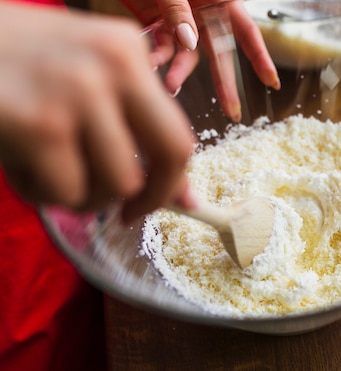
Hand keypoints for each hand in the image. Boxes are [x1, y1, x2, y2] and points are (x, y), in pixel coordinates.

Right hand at [0, 2, 194, 221]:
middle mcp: (113, 66)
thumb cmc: (20, 63)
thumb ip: (135, 125)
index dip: (174, 181)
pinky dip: (44, 194)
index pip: (179, 133)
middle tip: (123, 214)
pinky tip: (21, 166)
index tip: (168, 204)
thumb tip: (184, 196)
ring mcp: (77, 93)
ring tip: (52, 173)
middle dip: (149, 198)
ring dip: (85, 196)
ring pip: (115, 185)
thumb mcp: (87, 75)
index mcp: (128, 50)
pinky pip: (65, 192)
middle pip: (167, 158)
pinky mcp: (37, 124)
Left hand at [123, 0, 279, 120]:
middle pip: (220, 54)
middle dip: (225, 84)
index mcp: (222, 0)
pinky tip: (149, 60)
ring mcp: (182, 21)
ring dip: (179, 72)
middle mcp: (205, 13)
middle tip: (232, 111)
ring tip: (171, 87)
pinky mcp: (158, 23)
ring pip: (187, 56)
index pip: (247, 33)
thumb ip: (180, 9)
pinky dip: (155, 54)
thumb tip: (189, 43)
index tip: (271, 82)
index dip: (260, 58)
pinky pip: (161, 46)